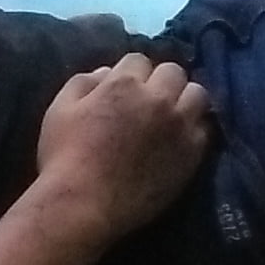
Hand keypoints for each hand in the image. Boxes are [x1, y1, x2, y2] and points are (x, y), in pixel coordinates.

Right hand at [34, 53, 212, 240]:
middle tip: (150, 100)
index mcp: (123, 84)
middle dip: (161, 81)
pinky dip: (194, 127)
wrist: (83, 205)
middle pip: (174, 72)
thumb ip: (83, 82)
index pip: (139, 59)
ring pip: (198, 94)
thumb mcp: (59, 110)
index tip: (124, 88)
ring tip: (172, 115)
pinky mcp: (192, 153)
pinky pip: (205, 128)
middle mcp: (158, 99)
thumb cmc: (63, 157)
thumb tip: (107, 72)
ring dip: (184, 99)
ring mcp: (179, 126)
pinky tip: (180, 138)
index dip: (130, 72)